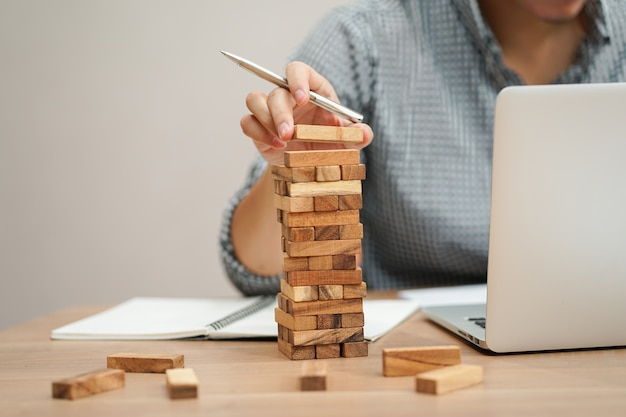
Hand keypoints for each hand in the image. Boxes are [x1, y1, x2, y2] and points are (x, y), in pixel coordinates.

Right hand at [240, 61, 372, 165]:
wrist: (314, 166)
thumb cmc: (332, 145)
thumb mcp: (349, 141)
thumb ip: (357, 135)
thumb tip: (365, 134)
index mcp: (311, 90)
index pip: (298, 70)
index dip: (297, 80)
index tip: (302, 99)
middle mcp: (289, 96)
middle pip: (276, 91)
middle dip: (281, 112)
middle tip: (289, 134)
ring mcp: (270, 110)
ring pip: (254, 100)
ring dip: (266, 121)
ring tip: (283, 142)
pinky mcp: (258, 127)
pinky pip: (247, 122)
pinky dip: (258, 133)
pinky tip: (275, 147)